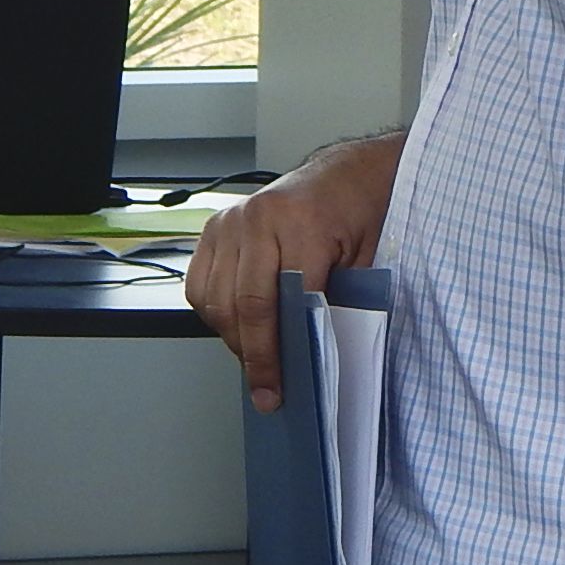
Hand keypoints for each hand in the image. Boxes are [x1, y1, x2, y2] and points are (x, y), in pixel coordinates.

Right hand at [185, 133, 404, 410]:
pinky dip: (214, 312)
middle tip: (265, 389)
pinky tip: (237, 326)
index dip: (277, 354)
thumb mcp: (364, 259)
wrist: (345, 175)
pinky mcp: (215, 225)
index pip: (280, 304)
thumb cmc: (360, 213)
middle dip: (252, 356)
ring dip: (231, 337)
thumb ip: (334, 301)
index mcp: (300, 223)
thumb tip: (306, 358)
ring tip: (255, 358)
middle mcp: (257, 218)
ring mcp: (231, 219)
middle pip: (242, 305)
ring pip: (215, 299)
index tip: (276, 390)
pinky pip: (199, 283)